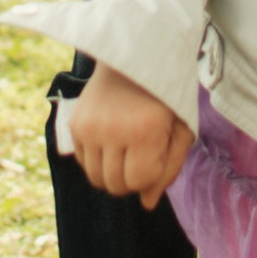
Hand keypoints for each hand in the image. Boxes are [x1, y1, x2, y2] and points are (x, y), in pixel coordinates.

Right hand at [69, 60, 193, 207]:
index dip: (150, 174)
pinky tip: (110, 141)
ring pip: (96, 178)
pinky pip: (83, 162)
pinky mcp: (74, 124)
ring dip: (113, 172)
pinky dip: (96, 160)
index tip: (157, 151)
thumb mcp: (182, 128)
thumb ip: (169, 168)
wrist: (133, 54)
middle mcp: (112, 130)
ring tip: (126, 150)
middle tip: (141, 153)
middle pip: (116, 185)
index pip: (138, 182)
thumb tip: (147, 203)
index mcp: (144, 131)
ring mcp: (89, 127)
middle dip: (131, 179)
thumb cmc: (165, 93)